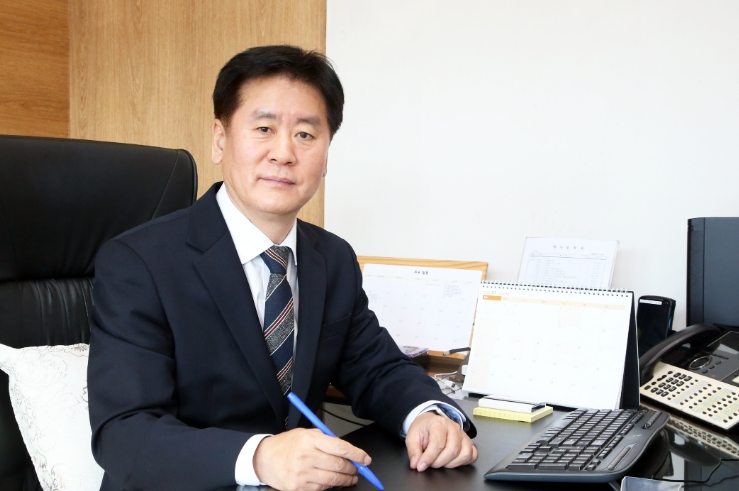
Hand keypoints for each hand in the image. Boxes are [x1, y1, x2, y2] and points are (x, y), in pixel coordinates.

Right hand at [253, 428, 370, 490]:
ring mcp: (302, 473)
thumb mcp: (306, 434)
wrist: (264, 459)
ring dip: (346, 480)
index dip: (357, 454)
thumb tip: (347, 451)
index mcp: (311, 440)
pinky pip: (321, 489)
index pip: (341, 448)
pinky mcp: (298, 487)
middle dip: (353, 469)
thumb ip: (327, 440)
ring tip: (350, 478)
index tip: (366, 459)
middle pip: (339, 465)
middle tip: (357, 469)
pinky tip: (331, 482)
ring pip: (333, 480)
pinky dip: (330, 486)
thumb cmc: (287, 445)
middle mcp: (307, 456)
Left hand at [406, 411, 477, 471]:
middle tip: (430, 463)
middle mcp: (454, 428)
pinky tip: (452, 461)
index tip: (421, 466)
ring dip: (451, 464)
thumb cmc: (423, 429)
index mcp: (439, 423)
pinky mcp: (469, 442)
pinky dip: (464, 461)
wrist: (430, 422)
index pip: (438, 444)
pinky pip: (473, 455)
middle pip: (452, 450)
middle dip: (439, 462)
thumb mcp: (412, 437)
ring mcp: (463, 435)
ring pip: (464, 454)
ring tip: (441, 462)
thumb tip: (415, 464)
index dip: (428, 458)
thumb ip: (413, 451)